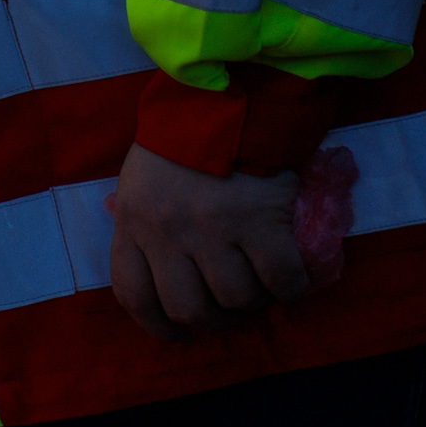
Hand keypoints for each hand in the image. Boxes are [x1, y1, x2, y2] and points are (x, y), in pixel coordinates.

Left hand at [104, 142, 314, 341]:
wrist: (226, 94)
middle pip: (187, 309)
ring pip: (234, 299)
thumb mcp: (141, 180)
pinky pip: (280, 280)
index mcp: (132, 220)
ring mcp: (212, 227)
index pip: (133, 295)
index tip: (179, 333)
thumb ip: (143, 225)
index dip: (157, 327)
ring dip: (252, 301)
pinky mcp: (259, 220)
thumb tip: (155, 273)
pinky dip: (290, 289)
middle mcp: (167, 230)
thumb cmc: (180, 138)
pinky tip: (292, 279)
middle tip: (229, 306)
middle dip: (212, 318)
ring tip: (259, 283)